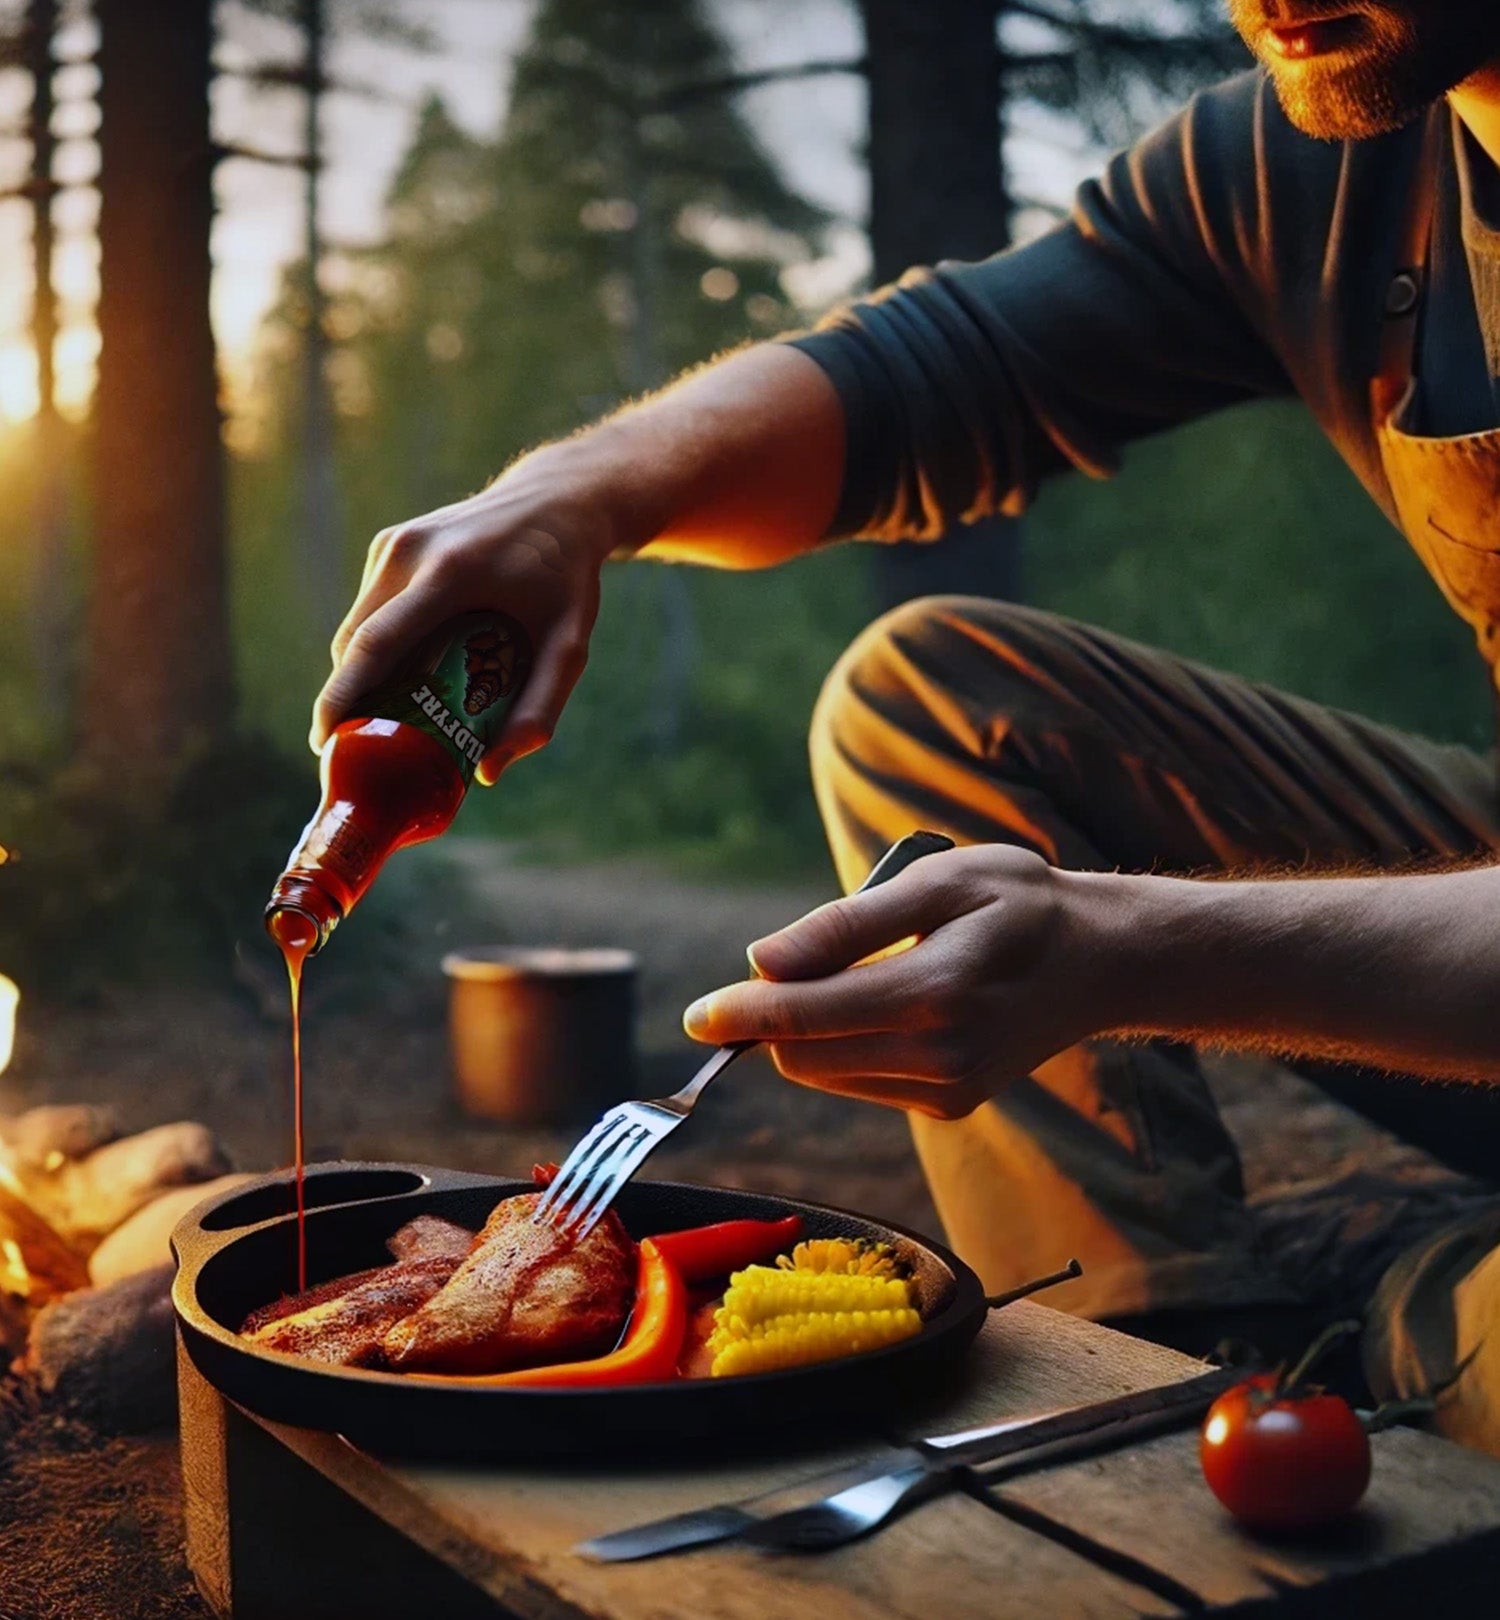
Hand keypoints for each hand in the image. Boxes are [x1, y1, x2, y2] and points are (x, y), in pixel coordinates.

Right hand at [310, 444, 620, 784]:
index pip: (376, 643)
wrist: (557, 501)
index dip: (342, 697)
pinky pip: (371, 609)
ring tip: (379, 721)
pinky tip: (403, 676)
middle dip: (345, 699)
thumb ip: (539, 706)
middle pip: (355, 643)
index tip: (323, 743)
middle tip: (354, 751)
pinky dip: (375, 646)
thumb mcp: (569, 644)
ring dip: (359, 675)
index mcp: (451, 572)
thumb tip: (486, 773)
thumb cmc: (567, 580)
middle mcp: (411, 551)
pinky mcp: (391, 541)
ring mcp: (396, 542)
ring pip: (356, 627)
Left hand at [682, 845, 1112, 1118]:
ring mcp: (948, 1089)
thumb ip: (846, 925)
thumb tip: (761, 961)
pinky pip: (860, 1082)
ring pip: (825, 1074)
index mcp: (934, 993)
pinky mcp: (952, 1105)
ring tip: (865, 971)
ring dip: (811, 1031)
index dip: (741, 1015)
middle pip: (804, 1056)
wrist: (1101, 960)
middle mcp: (940, 1056)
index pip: (806, 1017)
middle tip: (796, 960)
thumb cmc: (1019, 902)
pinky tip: (888, 1003)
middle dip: (775, 1017)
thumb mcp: (936, 882)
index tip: (696, 1016)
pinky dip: (846, 1047)